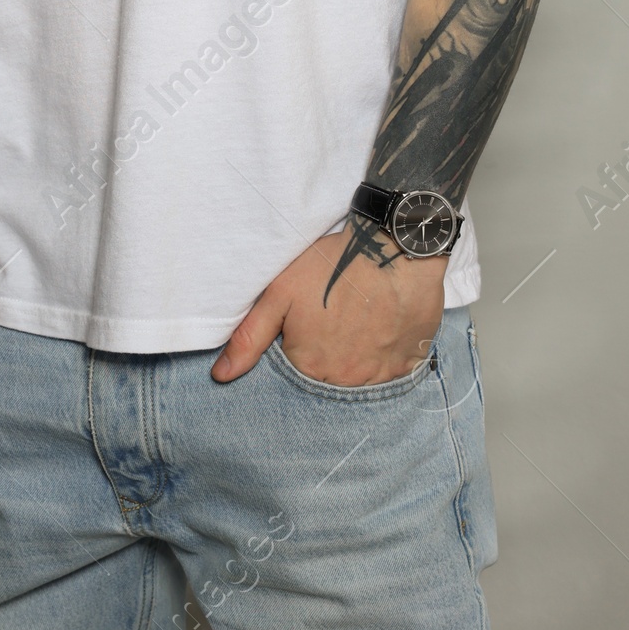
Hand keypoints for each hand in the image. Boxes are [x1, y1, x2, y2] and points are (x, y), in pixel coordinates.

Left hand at [211, 226, 446, 385]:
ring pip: (360, 379)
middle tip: (334, 323)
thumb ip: (249, 338)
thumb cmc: (333, 266)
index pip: (295, 377)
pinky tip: (380, 332)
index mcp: (309, 367)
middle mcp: (344, 381)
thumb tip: (220, 376)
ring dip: (355, 360)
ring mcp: (379, 377)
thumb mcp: (280, 293)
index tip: (307, 329)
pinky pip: (391, 374)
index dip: (299, 351)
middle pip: (328, 381)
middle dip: (326, 358)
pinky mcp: (408, 365)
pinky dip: (384, 358)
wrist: (394, 248)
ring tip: (357, 325)